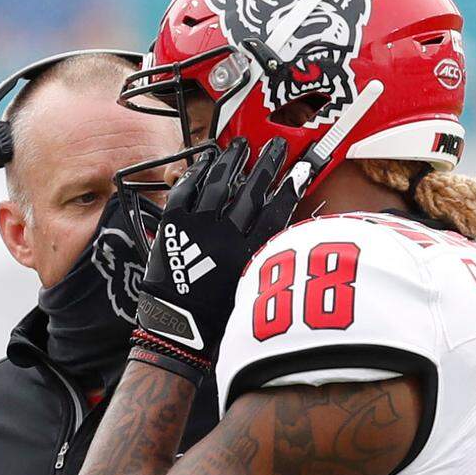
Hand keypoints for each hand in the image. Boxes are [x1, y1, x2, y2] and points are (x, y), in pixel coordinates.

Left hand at [129, 136, 301, 384]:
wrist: (176, 328)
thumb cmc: (214, 317)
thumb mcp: (251, 289)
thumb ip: (264, 258)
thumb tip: (277, 229)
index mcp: (249, 254)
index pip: (276, 210)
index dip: (290, 187)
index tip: (301, 169)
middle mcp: (225, 235)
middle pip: (251, 190)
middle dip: (267, 164)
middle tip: (277, 146)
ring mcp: (197, 226)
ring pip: (219, 182)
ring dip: (232, 160)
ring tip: (242, 145)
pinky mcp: (173, 224)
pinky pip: (187, 188)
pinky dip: (198, 171)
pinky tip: (208, 160)